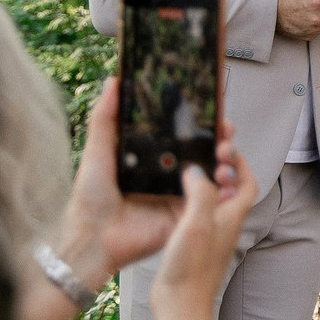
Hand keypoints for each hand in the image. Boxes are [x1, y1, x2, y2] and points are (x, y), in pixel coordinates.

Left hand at [17, 82, 236, 319]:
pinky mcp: (185, 215)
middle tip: (226, 130)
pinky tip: (228, 179)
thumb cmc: (91, 196)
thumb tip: (114, 81)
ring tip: (226, 153)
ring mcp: (179, 194)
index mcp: (150, 157)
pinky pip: (210, 201)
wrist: (94, 238)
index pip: (181, 133)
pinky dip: (223, 191)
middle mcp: (168, 173)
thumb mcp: (98, 150)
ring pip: (211, 173)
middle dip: (219, 138)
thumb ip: (106, 116)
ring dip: (225, 161)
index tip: (214, 108)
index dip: (200, 121)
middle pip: (201, 150)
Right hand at [145, 143, 259, 319]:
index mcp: (230, 218)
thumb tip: (198, 170)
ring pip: (214, 201)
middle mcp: (224, 226)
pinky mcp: (193, 247)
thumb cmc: (190, 269)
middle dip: (222, 167)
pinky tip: (172, 196)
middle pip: (231, 189)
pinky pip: (198, 214)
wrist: (179, 308)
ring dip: (206, 182)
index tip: (225, 146)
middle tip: (206, 151)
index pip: (246, 183)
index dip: (240, 163)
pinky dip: (190, 199)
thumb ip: (200, 193)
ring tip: (188, 167)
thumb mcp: (195, 224)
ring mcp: (210, 238)